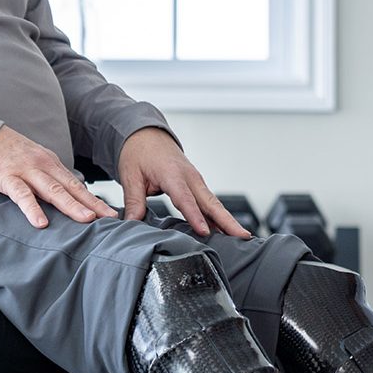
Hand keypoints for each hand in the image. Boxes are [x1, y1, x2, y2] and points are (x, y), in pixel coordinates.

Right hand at [0, 126, 117, 228]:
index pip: (77, 186)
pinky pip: (22, 195)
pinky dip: (32, 209)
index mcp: (51, 164)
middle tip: (110, 219)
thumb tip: (67, 200)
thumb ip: (48, 180)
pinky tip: (41, 223)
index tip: (112, 215)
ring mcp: (26, 171)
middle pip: (72, 188)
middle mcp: (43, 166)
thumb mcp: (33, 163)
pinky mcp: (7, 177)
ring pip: (52, 190)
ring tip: (87, 219)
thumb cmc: (6, 154)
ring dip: (71, 205)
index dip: (95, 200)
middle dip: (92, 204)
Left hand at [116, 128, 249, 237]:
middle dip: (227, 221)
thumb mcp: (130, 176)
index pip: (185, 199)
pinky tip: (224, 230)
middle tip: (242, 236)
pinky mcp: (196, 184)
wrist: (146, 135)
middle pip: (211, 203)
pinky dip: (218, 216)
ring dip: (228, 220)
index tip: (205, 232)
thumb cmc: (139, 152)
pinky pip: (209, 202)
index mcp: (172, 174)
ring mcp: (195, 181)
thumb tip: (132, 222)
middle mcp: (189, 177)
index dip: (195, 217)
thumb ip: (134, 201)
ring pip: (214, 203)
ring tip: (241, 237)